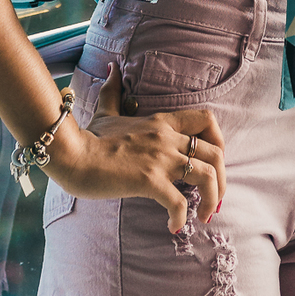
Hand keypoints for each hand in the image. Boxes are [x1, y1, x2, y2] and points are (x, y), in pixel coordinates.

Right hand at [49, 60, 227, 233]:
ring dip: (212, 199)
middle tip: (213, 200)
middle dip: (222, 179)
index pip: (207, 120)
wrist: (72, 155)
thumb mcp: (106, 110)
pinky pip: (178, 201)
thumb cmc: (89, 138)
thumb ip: (114, 91)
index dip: (219, 142)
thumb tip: (111, 68)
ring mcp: (160, 159)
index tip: (213, 163)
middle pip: (216, 153)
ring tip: (202, 216)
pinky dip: (181, 217)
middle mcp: (167, 138)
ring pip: (207, 175)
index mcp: (162, 122)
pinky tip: (173, 226)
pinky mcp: (149, 181)